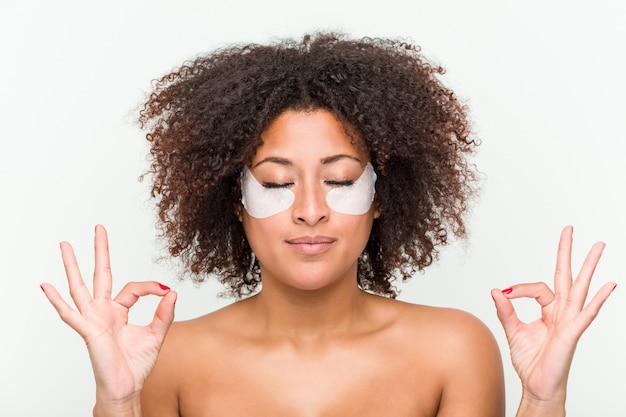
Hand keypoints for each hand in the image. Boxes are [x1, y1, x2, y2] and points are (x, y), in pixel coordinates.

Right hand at [41, 225, 176, 407]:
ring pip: (80, 287)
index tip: (165, 289)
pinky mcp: (88, 331)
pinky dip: (56, 301)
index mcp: (119, 311)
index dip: (150, 286)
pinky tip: (46, 285)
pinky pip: (70, 314)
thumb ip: (164, 313)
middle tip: (99, 228)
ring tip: (65, 245)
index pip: (133, 287)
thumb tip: (172, 290)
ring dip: (72, 266)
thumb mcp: (157, 334)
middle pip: (100, 274)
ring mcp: (93, 320)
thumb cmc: (136, 364)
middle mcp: (103, 311)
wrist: (126, 387)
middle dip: (100, 251)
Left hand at [491, 226, 615, 406]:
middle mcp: (562, 312)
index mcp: (548, 311)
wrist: (537, 387)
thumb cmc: (531, 362)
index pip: (537, 288)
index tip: (505, 294)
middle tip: (569, 229)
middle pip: (566, 276)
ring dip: (589, 267)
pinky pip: (587, 314)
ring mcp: (570, 322)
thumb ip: (506, 311)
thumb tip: (496, 290)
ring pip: (581, 288)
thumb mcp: (513, 331)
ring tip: (599, 246)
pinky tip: (610, 285)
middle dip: (567, 252)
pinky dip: (598, 300)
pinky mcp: (572, 334)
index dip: (520, 288)